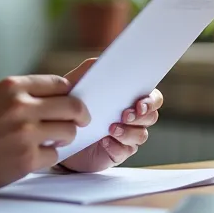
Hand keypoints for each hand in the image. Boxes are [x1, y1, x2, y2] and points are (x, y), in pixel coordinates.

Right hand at [0, 74, 90, 193]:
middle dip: (80, 115)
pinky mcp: (26, 158)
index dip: (69, 94)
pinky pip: (56, 154)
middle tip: (80, 122)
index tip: (71, 103)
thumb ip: (28, 93)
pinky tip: (31, 155)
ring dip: (64, 137)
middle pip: (73, 106)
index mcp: (11, 86)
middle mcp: (19, 106)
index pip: (59, 83)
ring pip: (68, 131)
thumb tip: (70, 92)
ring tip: (48, 139)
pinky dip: (47, 156)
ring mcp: (24, 133)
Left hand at [57, 58, 163, 173]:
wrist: (59, 128)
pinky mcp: (117, 152)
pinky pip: (125, 151)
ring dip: (128, 132)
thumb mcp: (78, 82)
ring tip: (111, 129)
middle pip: (151, 117)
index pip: (153, 98)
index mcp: (130, 98)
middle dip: (141, 116)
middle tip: (125, 115)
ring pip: (141, 135)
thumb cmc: (73, 102)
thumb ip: (91, 68)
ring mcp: (127, 136)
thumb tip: (105, 60)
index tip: (139, 103)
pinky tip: (105, 141)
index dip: (151, 101)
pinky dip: (116, 146)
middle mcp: (134, 117)